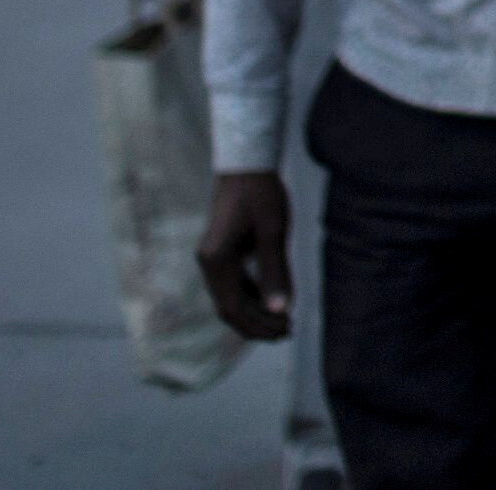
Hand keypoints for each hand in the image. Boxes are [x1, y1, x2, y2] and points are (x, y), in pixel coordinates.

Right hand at [197, 170, 294, 341]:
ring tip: (282, 323)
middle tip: (286, 332)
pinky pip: (233, 285)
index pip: (234, 307)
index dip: (258, 324)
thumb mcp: (272, 232)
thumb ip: (275, 272)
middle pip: (228, 308)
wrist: (246, 163)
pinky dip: (251, 297)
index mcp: (216, 261)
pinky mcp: (221, 252)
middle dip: (256, 324)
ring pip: (229, 298)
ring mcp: (212, 258)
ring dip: (254, 313)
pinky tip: (271, 302)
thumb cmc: (261, 194)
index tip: (285, 330)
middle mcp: (209, 263)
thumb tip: (280, 310)